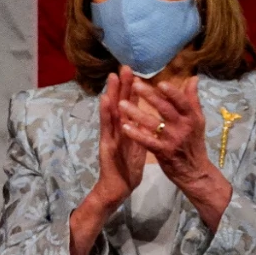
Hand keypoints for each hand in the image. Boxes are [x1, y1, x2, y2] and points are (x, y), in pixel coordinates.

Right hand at [68, 67, 145, 254]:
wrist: (117, 188)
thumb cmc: (127, 168)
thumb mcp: (138, 146)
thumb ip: (142, 131)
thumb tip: (150, 118)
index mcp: (125, 129)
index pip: (129, 106)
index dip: (131, 89)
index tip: (135, 72)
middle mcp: (116, 129)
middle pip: (119, 104)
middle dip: (122, 85)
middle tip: (124, 66)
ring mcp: (110, 136)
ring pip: (111, 111)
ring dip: (111, 93)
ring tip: (113, 77)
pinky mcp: (107, 145)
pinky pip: (107, 127)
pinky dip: (106, 112)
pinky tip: (106, 100)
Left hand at [120, 76, 233, 226]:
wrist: (195, 171)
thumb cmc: (193, 142)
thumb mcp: (197, 121)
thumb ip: (192, 99)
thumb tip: (193, 78)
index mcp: (191, 117)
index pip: (182, 102)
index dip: (172, 92)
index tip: (159, 82)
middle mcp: (183, 127)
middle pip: (165, 109)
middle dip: (149, 96)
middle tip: (134, 84)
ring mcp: (172, 140)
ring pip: (153, 124)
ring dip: (136, 113)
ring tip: (121, 104)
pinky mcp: (163, 152)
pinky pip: (147, 141)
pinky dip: (136, 134)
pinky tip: (124, 126)